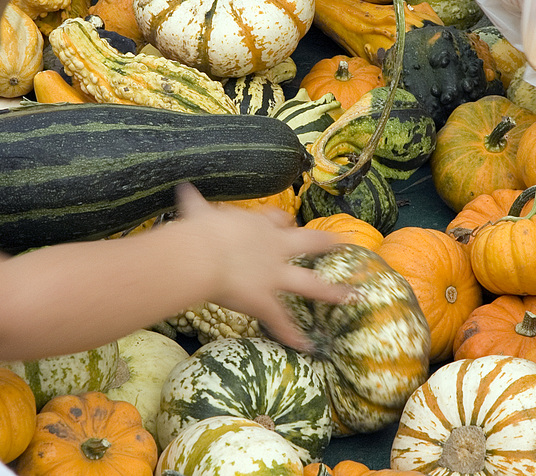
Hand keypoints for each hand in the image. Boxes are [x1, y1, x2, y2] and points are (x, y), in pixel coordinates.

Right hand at [174, 183, 351, 351]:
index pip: (278, 220)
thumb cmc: (200, 231)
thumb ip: (194, 203)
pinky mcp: (266, 301)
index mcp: (258, 227)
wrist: (203, 254)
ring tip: (351, 296)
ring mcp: (274, 276)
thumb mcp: (199, 213)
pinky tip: (305, 346)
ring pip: (311, 284)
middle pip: (308, 243)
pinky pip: (282, 321)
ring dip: (332, 292)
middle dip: (325, 244)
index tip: (288, 222)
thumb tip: (183, 190)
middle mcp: (274, 249)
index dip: (284, 222)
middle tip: (339, 243)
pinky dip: (292, 335)